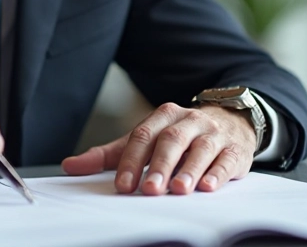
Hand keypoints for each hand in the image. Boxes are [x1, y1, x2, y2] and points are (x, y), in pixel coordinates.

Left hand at [62, 103, 255, 194]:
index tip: (123, 185)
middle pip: (171, 140)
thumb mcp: (146, 140)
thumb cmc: (179, 136)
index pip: (143, 136)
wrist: (229, 121)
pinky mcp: (235, 150)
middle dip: (160, 166)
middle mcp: (189, 121)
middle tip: (150, 189)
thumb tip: (71, 166)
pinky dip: (218, 174)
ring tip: (179, 190)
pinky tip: (208, 187)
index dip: (132, 161)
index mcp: (163, 116)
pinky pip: (227, 160)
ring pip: (200, 149)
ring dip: (189, 170)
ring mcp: (213, 134)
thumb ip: (110, 155)